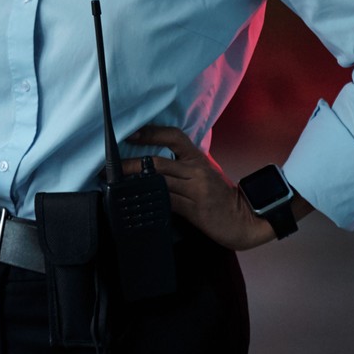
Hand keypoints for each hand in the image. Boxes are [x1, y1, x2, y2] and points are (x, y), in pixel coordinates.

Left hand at [121, 125, 287, 251]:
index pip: (174, 137)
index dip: (151, 133)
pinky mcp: (195, 209)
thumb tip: (149, 164)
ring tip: (116, 183)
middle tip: (110, 166)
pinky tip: (137, 200)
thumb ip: (182, 167)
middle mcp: (196, 171)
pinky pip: (167, 201)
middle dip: (130, 164)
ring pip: (159, 181)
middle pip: (158, 162)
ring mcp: (196, 190)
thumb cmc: (221, 197)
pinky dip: (150, 200)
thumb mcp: (204, 174)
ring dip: (134, 182)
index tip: (130, 134)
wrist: (244, 220)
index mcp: (197, 159)